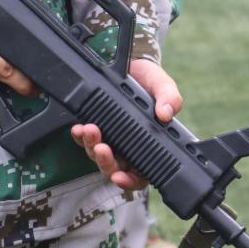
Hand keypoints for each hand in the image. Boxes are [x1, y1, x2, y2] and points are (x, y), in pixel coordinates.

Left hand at [71, 59, 183, 191]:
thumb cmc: (152, 82)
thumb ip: (170, 99)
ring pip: (96, 155)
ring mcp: (109, 139)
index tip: (120, 176)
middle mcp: (128, 147)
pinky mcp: (95, 127)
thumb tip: (166, 113)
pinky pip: (84, 139)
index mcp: (149, 146)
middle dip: (105, 162)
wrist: (132, 66)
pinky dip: (80, 136)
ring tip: (90, 130)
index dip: (130, 181)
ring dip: (91, 146)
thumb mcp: (164, 87)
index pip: (141, 174)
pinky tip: (79, 128)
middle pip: (114, 168)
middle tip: (102, 148)